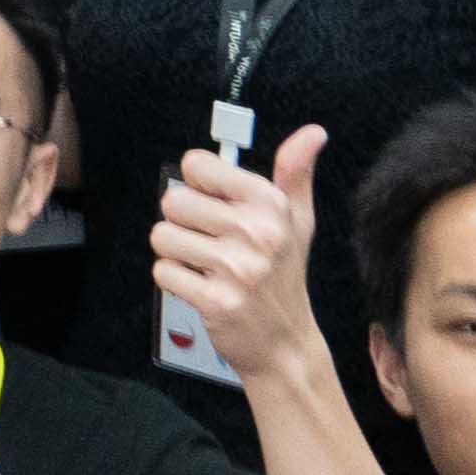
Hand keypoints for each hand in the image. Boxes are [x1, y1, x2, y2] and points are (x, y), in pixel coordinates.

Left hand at [144, 122, 334, 396]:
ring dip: (175, 252)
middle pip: (172, 200)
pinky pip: (163, 271)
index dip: (197, 183)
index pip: (197, 165)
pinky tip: (201, 286)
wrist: (284, 342)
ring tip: (205, 264)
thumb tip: (313, 132)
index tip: (215, 203)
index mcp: (271, 205)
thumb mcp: (297, 220)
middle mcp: (257, 233)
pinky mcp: (215, 300)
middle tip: (209, 240)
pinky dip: (174, 279)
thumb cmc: (284, 275)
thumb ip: (295, 172)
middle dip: (182, 222)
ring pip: (162, 236)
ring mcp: (237, 268)